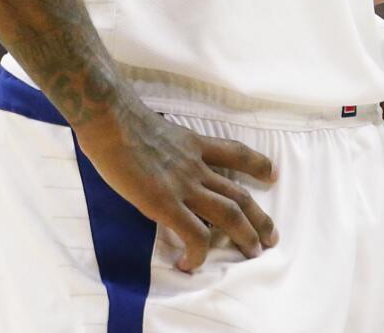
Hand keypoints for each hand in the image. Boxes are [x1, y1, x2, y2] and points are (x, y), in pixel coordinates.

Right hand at [73, 95, 277, 270]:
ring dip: (245, 235)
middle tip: (271, 238)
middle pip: (239, 194)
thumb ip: (170, 147)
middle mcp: (197, 167)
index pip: (235, 153)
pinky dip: (198, 253)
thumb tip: (162, 159)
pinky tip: (190, 264)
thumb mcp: (160, 130)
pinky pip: (193, 234)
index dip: (257, 165)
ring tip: (253, 253)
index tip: (272, 175)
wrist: (111, 120)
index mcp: (194, 145)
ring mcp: (184, 185)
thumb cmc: (121, 119)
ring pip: (229, 214)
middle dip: (259, 219)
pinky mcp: (166, 203)